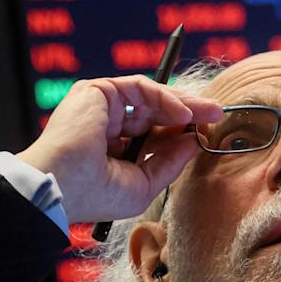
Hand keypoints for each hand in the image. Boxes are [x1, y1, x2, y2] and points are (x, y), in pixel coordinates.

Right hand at [16, 75, 221, 222]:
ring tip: (210, 113)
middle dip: (190, 112)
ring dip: (184, 103)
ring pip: (151, 97)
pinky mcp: (97, 91)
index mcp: (114, 148)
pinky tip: (184, 116)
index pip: (155, 132)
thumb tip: (196, 142)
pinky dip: (165, 98)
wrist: (62, 186)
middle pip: (157, 111)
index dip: (181, 131)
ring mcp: (102, 106)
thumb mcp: (145, 183)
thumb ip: (170, 161)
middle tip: (217, 114)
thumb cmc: (96, 194)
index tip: (207, 134)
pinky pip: (140, 87)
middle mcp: (107, 124)